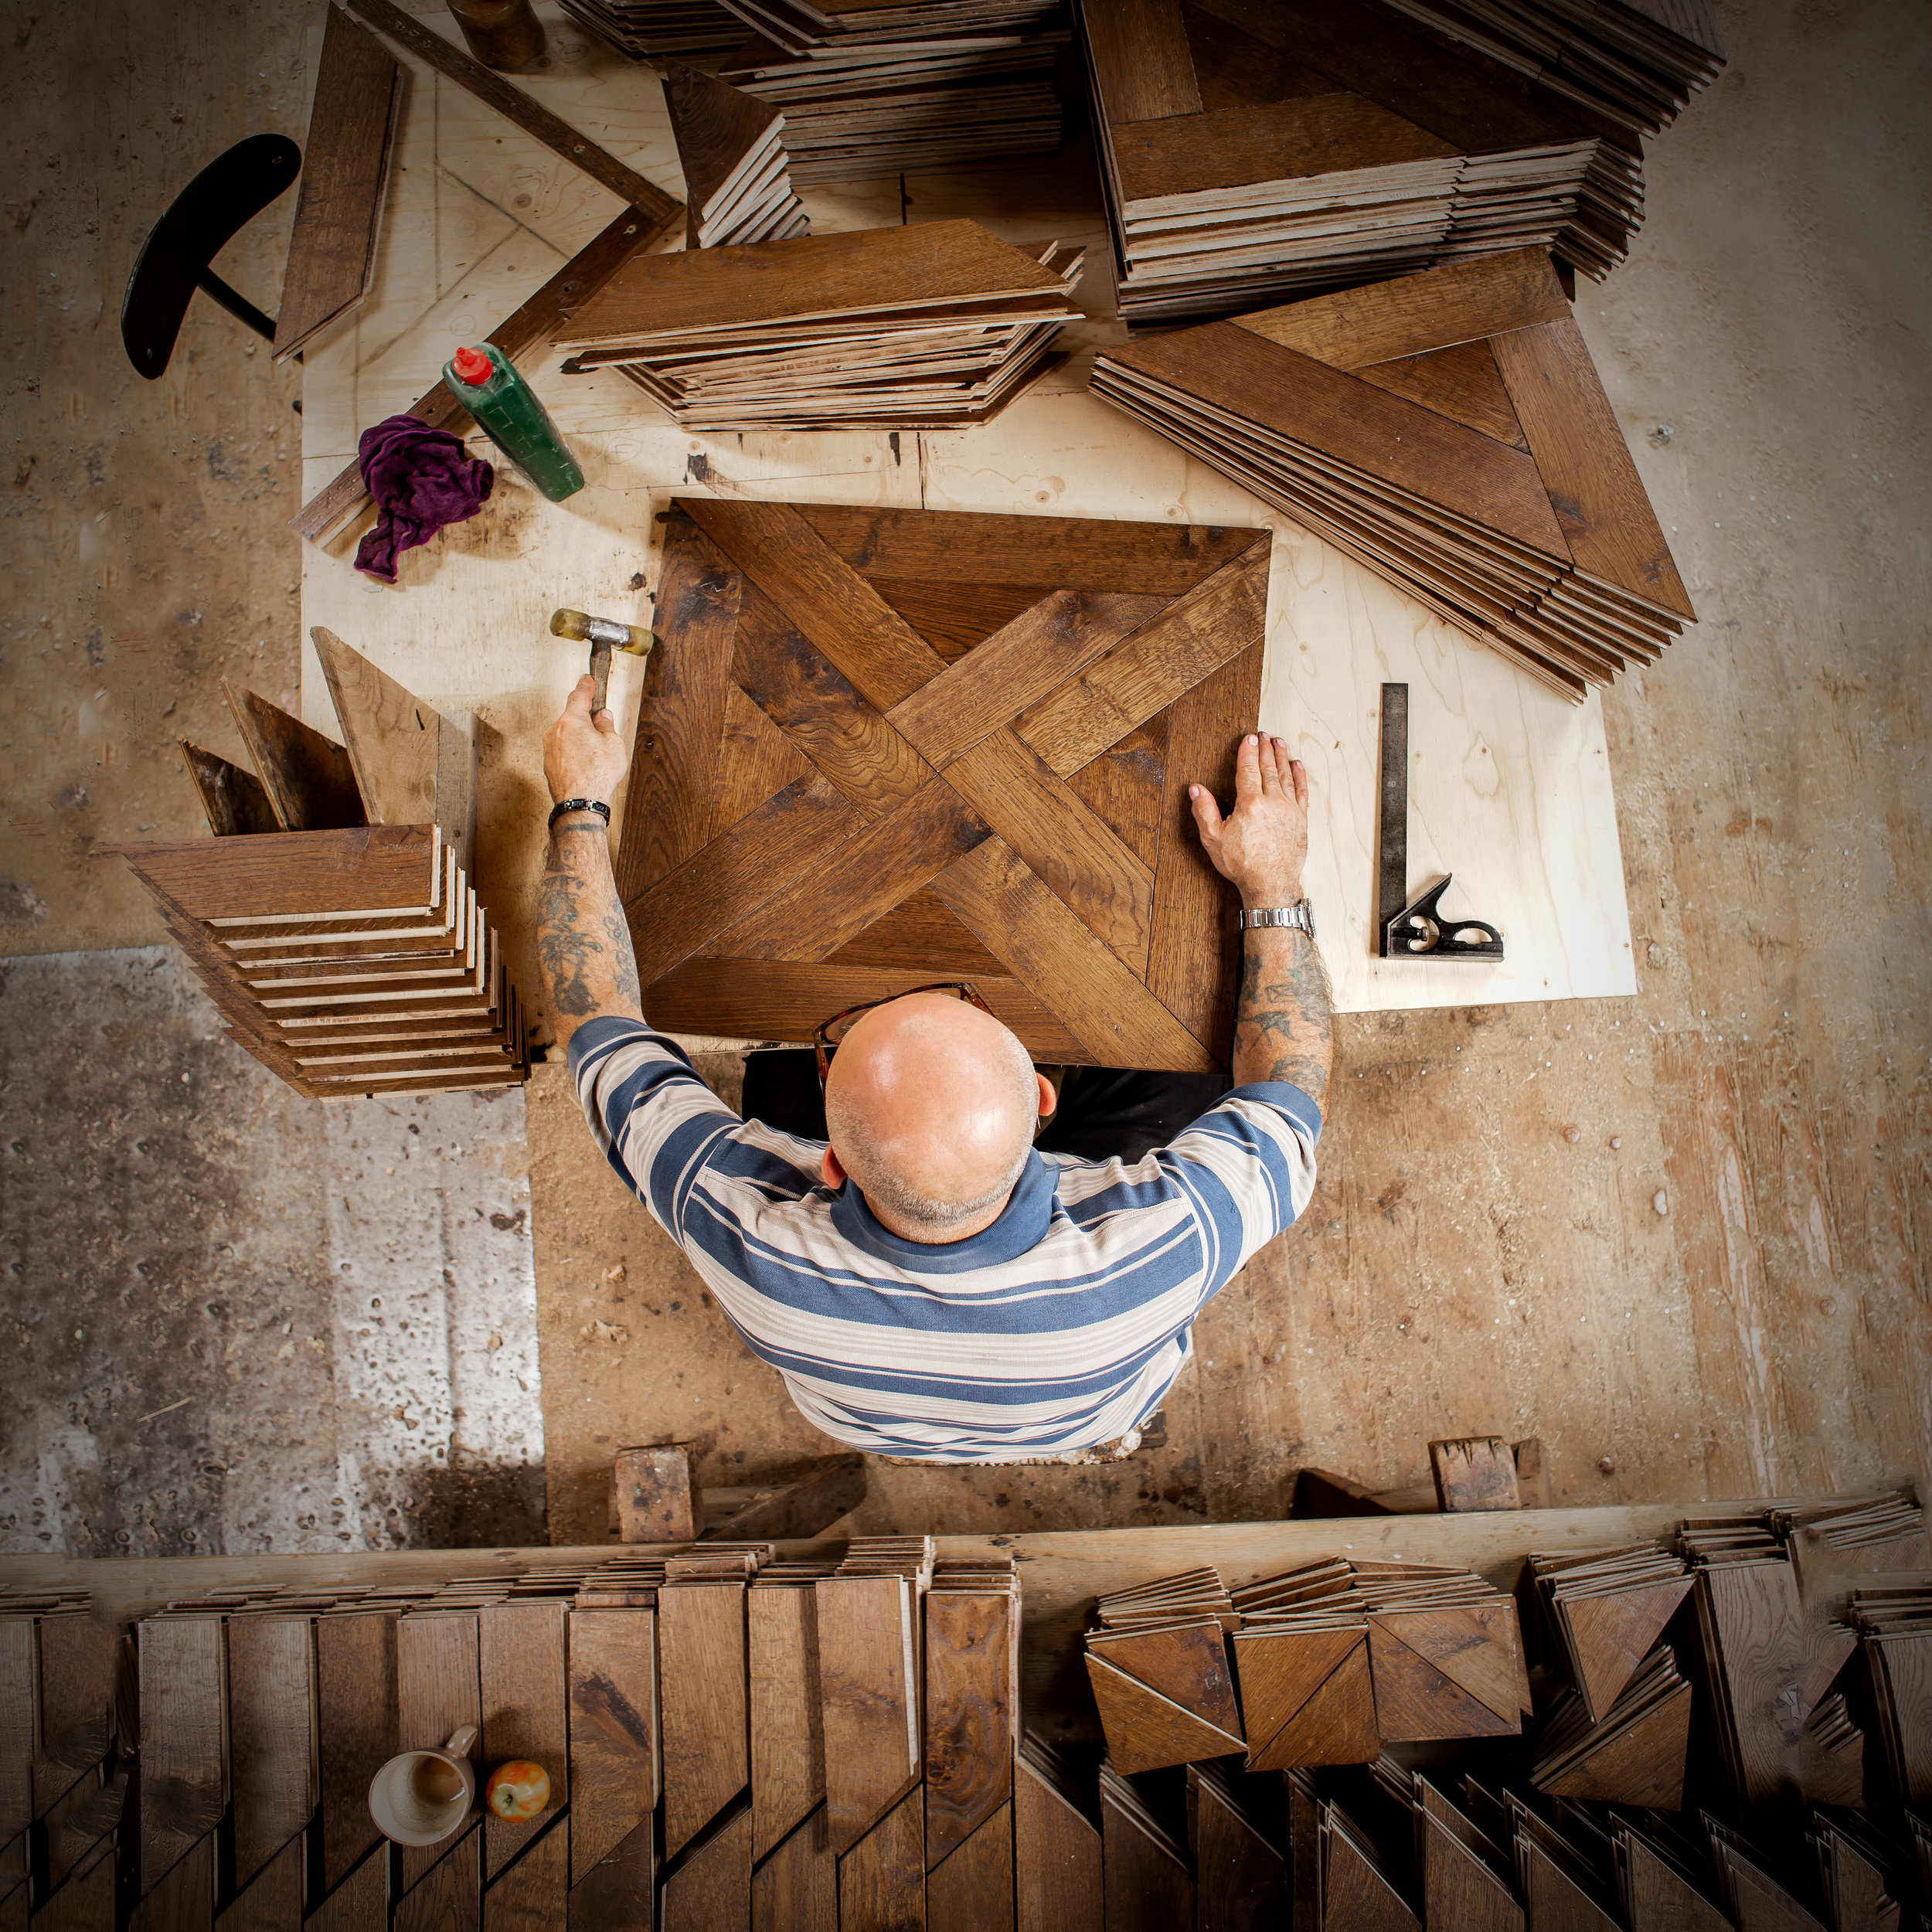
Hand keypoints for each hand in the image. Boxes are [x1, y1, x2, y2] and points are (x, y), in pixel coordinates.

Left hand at [543, 674, 628, 807]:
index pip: (578, 695)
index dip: (585, 686)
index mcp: (571, 721)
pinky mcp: (548, 763)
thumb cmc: (596, 775)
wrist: (580, 802)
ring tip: (596, 755)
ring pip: (566, 735)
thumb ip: (607, 726)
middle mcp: (555, 731)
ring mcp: (549, 748)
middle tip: (601, 727)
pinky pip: (562, 750)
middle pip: (572, 717)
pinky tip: (585, 764)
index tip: (586, 679)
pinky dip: (573, 752)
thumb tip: (603, 717)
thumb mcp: (613, 745)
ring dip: (579, 739)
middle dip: (586, 720)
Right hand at [1190, 733, 1308, 905]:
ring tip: (1278, 743)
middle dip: (1265, 749)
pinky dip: (1299, 776)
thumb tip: (1196, 790)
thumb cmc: (1243, 865)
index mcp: (1250, 804)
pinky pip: (1301, 791)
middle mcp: (1272, 802)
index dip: (1247, 752)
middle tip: (1263, 736)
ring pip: (1285, 776)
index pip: (1248, 770)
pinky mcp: (1300, 819)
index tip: (1249, 739)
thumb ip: (1204, 811)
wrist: (1271, 884)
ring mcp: (1289, 810)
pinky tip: (1296, 766)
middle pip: (1268, 768)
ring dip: (1281, 757)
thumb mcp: (1214, 839)